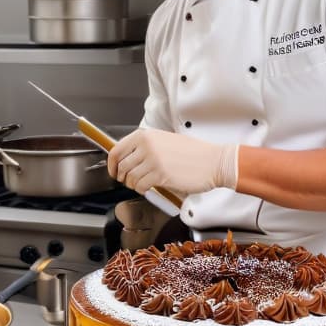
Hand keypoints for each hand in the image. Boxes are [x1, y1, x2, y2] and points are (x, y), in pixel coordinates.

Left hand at [108, 129, 237, 195]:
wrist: (213, 162)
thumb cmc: (194, 153)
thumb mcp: (166, 140)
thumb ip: (146, 146)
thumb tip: (129, 158)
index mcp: (146, 135)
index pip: (116, 150)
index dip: (111, 164)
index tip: (114, 171)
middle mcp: (147, 146)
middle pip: (121, 166)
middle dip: (123, 177)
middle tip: (130, 181)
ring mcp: (152, 160)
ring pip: (129, 178)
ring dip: (134, 184)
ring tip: (144, 183)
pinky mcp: (160, 175)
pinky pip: (140, 186)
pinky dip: (143, 190)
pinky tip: (151, 187)